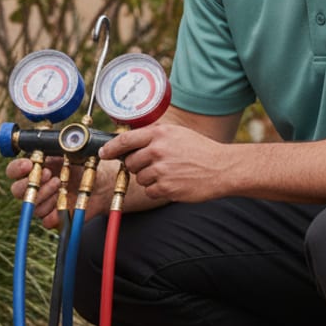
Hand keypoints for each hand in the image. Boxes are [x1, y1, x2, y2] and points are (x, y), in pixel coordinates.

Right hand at [5, 155, 114, 227]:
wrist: (101, 183)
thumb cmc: (82, 165)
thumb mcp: (70, 152)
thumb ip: (57, 147)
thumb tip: (51, 142)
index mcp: (33, 169)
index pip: (13, 171)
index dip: (17, 168)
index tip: (29, 164)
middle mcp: (34, 187)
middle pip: (17, 190)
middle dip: (31, 182)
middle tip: (49, 173)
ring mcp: (42, 203)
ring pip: (33, 205)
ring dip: (46, 194)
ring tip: (60, 184)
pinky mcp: (53, 218)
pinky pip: (46, 220)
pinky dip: (54, 212)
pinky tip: (63, 201)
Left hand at [99, 124, 227, 203]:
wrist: (221, 168)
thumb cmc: (200, 150)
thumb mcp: (177, 133)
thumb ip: (154, 136)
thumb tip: (130, 142)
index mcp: (159, 134)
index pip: (125, 140)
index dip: (111, 148)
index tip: (104, 153)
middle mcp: (157, 150)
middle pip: (131, 162)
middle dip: (138, 165)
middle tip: (154, 165)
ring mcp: (162, 170)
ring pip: (139, 178)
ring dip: (149, 178)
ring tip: (169, 173)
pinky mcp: (167, 188)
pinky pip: (150, 191)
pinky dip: (157, 190)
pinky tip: (172, 183)